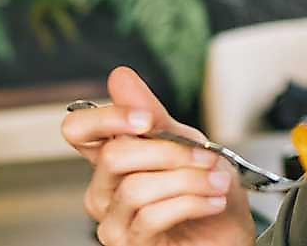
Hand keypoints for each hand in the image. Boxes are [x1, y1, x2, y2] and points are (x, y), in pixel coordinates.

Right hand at [60, 67, 254, 245]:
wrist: (229, 234)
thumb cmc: (207, 191)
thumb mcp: (188, 142)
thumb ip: (153, 114)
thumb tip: (120, 77)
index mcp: (112, 157)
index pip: (78, 130)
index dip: (105, 119)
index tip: (145, 119)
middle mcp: (104, 189)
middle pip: (113, 156)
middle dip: (168, 152)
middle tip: (204, 156)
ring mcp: (112, 219)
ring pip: (135, 188)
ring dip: (189, 181)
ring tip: (216, 182)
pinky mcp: (128, 245)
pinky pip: (152, 216)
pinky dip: (192, 204)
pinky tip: (212, 202)